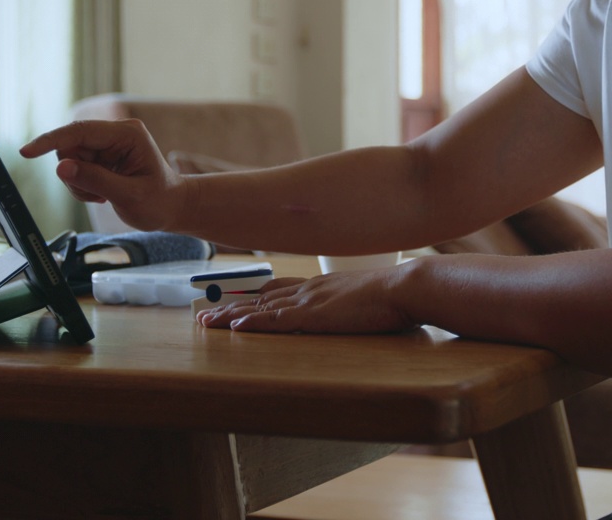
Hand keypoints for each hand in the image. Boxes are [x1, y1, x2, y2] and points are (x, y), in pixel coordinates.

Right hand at [20, 119, 186, 230]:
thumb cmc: (159, 201)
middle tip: (95, 195)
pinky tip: (102, 193)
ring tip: (102, 195)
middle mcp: (116, 133)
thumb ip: (95, 180)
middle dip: (74, 174)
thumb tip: (61, 168)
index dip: (51, 141)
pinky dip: (81, 185)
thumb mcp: (129, 196)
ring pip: (69, 159)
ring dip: (78, 183)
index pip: (80, 131)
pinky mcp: (101, 156)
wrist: (172, 207)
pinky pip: (75, 168)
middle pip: (70, 146)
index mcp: (127, 134)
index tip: (27, 152)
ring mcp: (107, 144)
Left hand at [196, 266, 418, 333]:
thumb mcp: (370, 298)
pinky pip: (276, 320)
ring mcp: (310, 301)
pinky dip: (253, 322)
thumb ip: (356, 304)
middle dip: (231, 305)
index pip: (280, 289)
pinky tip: (234, 325)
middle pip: (261, 296)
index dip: (254, 296)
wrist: (406, 287)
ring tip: (206, 322)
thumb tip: (360, 312)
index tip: (235, 300)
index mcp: (322, 286)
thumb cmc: (397, 295)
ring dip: (231, 314)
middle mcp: (310, 289)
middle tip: (206, 313)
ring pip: (260, 307)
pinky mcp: (314, 315)